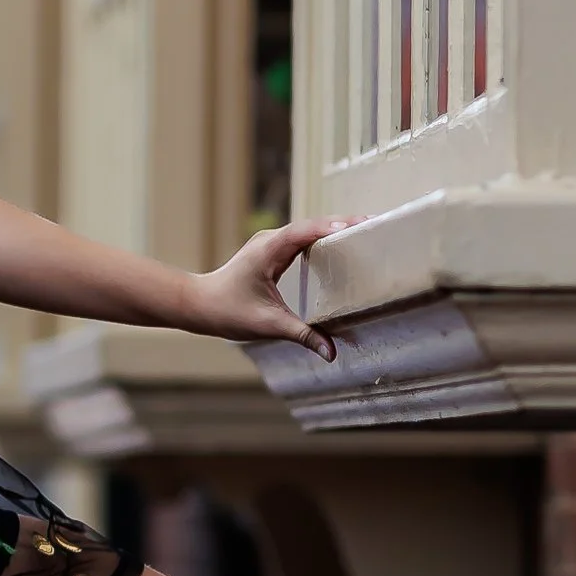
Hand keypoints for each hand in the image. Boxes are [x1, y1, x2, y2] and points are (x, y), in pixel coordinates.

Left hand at [184, 219, 351, 359]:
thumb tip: (330, 352)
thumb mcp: (268, 324)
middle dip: (343, 223)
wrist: (200, 305)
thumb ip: (302, 335)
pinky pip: (304, 238)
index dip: (332, 227)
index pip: (306, 231)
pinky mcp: (274, 250)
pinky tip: (342, 243)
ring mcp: (272, 243)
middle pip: (313, 224)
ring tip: (366, 229)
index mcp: (268, 249)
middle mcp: (271, 240)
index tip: (358, 226)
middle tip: (374, 224)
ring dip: (335, 228)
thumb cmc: (228, 311)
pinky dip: (324, 237)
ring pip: (310, 229)